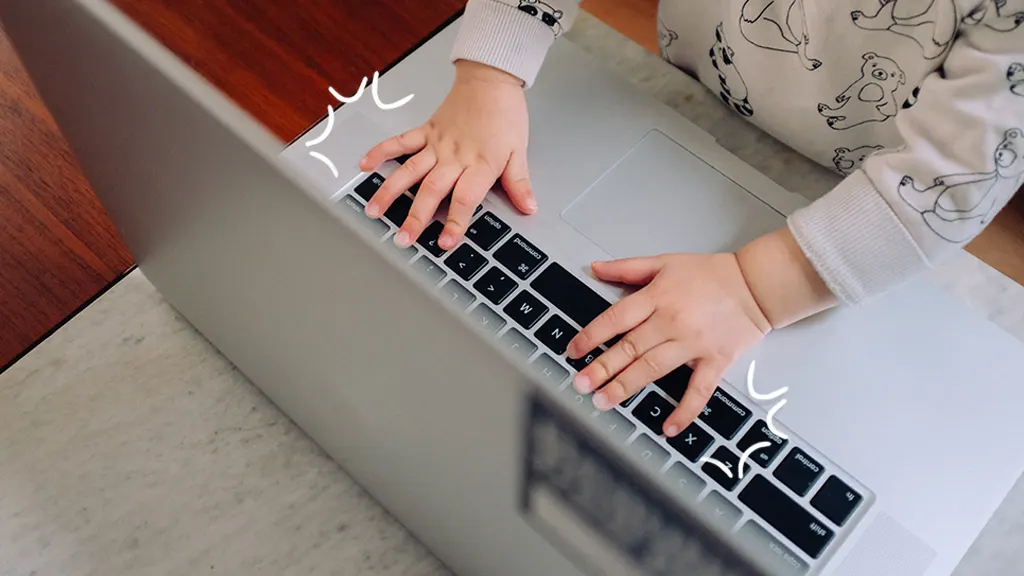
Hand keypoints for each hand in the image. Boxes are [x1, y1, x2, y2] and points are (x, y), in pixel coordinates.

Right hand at [359, 60, 535, 250]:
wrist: (491, 78)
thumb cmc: (505, 112)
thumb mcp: (519, 151)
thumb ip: (519, 182)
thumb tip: (528, 206)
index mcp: (479, 164)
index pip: (465, 199)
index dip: (455, 222)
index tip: (446, 241)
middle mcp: (454, 157)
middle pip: (431, 191)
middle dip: (415, 217)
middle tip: (403, 238)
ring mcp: (437, 144)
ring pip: (409, 171)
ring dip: (390, 192)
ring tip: (374, 210)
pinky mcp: (426, 131)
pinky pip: (400, 142)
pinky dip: (381, 152)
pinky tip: (365, 165)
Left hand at [567, 228, 836, 437]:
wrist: (755, 284)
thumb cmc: (711, 273)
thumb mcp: (665, 262)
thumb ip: (627, 268)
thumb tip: (595, 268)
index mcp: (657, 297)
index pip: (616, 319)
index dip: (592, 336)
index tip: (573, 351)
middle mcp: (671, 322)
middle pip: (630, 348)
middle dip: (601, 368)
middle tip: (579, 384)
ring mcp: (693, 344)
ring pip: (653, 369)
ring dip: (626, 387)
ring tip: (603, 401)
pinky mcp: (715, 361)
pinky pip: (698, 390)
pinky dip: (685, 411)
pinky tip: (668, 428)